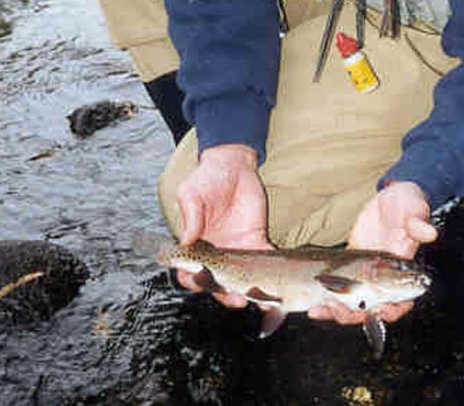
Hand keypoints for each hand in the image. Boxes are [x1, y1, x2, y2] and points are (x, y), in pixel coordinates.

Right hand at [175, 143, 271, 303]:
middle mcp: (216, 254)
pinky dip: (271, 271)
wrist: (233, 164)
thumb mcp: (192, 193)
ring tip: (259, 299)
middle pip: (219, 283)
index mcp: (195, 246)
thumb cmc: (207, 178)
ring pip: (242, 278)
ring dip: (250, 291)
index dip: (194, 282)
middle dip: (227, 295)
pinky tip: (278, 278)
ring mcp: (237, 250)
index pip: (190, 273)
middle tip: (236, 298)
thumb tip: (185, 241)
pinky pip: (264, 258)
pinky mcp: (256, 240)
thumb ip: (190, 217)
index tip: (201, 283)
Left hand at [308, 181, 436, 325]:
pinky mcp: (350, 265)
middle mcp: (385, 277)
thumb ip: (418, 223)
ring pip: (352, 302)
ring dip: (337, 311)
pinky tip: (313, 304)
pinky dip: (327, 299)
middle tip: (338, 310)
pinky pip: (338, 288)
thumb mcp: (414, 209)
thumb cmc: (408, 204)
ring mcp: (366, 274)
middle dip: (354, 314)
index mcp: (404, 270)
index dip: (391, 311)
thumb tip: (429, 232)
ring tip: (320, 310)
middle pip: (371, 307)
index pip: (401, 301)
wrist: (392, 196)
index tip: (378, 311)